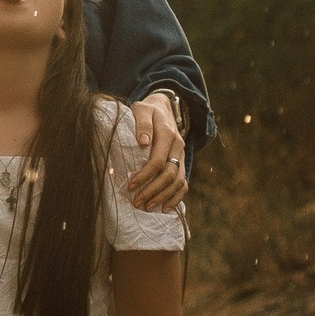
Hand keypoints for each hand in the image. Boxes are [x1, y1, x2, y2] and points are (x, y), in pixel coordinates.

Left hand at [122, 94, 187, 212]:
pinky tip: (165, 207)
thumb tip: (143, 141)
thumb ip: (142, 123)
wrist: (163, 107)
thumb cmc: (147, 111)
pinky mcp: (181, 162)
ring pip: (178, 181)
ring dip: (163, 196)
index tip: (131, 185)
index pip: (158, 160)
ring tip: (148, 206)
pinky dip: (176, 197)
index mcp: (167, 134)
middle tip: (137, 201)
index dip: (145, 175)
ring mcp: (181, 156)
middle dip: (153, 190)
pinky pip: (184, 183)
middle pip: (169, 174)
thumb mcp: (141, 109)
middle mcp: (177, 146)